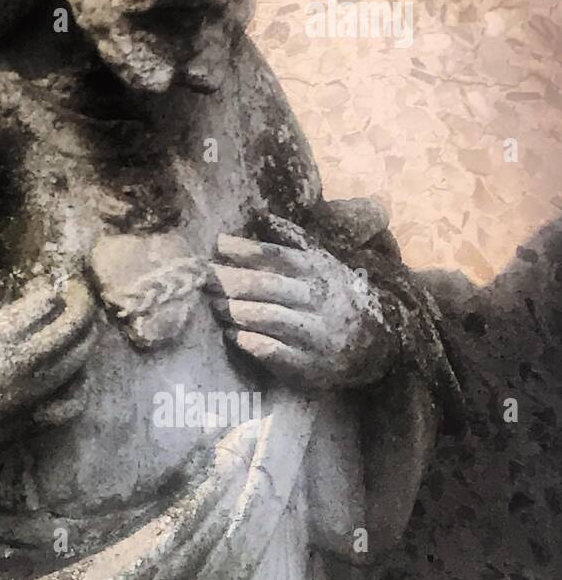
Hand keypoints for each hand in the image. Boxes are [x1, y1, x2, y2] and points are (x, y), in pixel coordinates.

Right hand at [0, 274, 97, 477]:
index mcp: (0, 334)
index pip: (48, 301)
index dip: (55, 289)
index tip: (54, 284)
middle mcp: (25, 362)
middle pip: (74, 326)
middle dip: (81, 305)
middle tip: (79, 296)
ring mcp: (34, 396)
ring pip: (79, 360)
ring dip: (85, 339)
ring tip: (81, 329)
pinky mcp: (34, 423)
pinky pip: (72, 402)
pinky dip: (80, 384)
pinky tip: (76, 375)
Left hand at [206, 230, 396, 390]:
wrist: (376, 345)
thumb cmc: (334, 296)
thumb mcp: (322, 264)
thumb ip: (291, 241)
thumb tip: (259, 215)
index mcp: (317, 272)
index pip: (276, 257)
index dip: (245, 249)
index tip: (217, 244)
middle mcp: (317, 299)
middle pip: (266, 286)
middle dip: (230, 281)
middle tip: (202, 278)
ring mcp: (314, 333)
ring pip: (267, 317)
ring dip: (234, 310)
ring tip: (211, 304)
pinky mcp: (309, 364)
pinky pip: (274, 351)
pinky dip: (250, 341)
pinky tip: (232, 335)